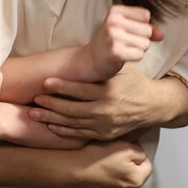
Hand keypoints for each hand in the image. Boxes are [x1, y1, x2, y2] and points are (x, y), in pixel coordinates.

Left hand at [27, 65, 159, 140]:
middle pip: (72, 109)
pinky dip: (64, 131)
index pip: (81, 90)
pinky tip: (51, 126)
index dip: (62, 86)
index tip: (45, 82)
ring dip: (51, 119)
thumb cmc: (134, 83)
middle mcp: (106, 110)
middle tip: (34, 99)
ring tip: (33, 113)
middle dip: (50, 104)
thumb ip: (103, 66)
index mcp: (109, 92)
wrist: (153, 105)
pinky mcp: (104, 134)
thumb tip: (85, 52)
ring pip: (73, 123)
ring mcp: (104, 125)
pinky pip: (80, 134)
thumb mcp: (121, 71)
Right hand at [73, 139, 151, 187]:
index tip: (127, 149)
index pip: (146, 164)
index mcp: (137, 180)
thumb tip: (140, 153)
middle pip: (133, 174)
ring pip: (120, 181)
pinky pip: (107, 187)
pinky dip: (104, 180)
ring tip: (103, 163)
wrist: (71, 170)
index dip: (137, 153)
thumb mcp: (124, 145)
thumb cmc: (95, 158)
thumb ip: (139, 150)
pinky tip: (97, 172)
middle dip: (127, 164)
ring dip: (115, 173)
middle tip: (113, 155)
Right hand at [85, 5, 162, 81]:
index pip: (145, 15)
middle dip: (141, 40)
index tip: (127, 32)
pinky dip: (134, 58)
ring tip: (124, 50)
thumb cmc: (110, 43)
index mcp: (116, 11)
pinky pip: (140, 54)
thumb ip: (146, 28)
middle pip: (148, 30)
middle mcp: (114, 21)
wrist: (89, 60)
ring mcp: (114, 37)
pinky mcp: (116, 52)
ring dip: (138, 50)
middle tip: (125, 43)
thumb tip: (161, 35)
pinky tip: (122, 57)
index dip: (142, 26)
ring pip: (145, 44)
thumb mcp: (125, 29)